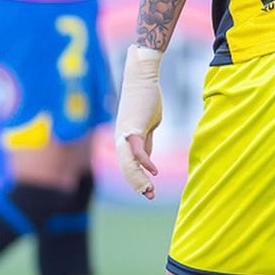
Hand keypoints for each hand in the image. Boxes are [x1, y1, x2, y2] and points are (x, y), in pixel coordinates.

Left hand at [113, 44, 164, 199]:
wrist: (142, 78)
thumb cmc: (146, 100)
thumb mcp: (147, 126)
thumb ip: (145, 141)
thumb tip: (146, 159)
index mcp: (124, 140)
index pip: (127, 165)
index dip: (137, 179)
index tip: (148, 191)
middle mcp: (121, 140)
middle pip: (126, 168)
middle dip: (137, 184)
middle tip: (148, 196)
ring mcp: (125, 134)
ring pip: (128, 163)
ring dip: (139, 179)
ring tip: (149, 191)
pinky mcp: (134, 128)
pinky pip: (138, 149)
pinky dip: (145, 162)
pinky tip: (153, 171)